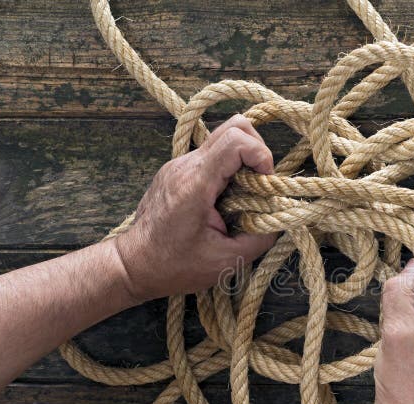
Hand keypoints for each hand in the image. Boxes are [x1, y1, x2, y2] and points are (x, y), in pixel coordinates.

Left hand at [113, 114, 276, 302]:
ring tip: (243, 195)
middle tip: (260, 184)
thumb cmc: (175, 266)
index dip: (261, 156)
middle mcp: (185, 165)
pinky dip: (229, 170)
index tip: (265, 185)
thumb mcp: (226, 261)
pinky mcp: (178, 170)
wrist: (133, 264)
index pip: (236, 140)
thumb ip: (260, 237)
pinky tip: (226, 199)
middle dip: (257, 151)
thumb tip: (280, 218)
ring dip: (243, 161)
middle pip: (233, 126)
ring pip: (223, 138)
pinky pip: (212, 155)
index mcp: (195, 183)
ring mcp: (179, 164)